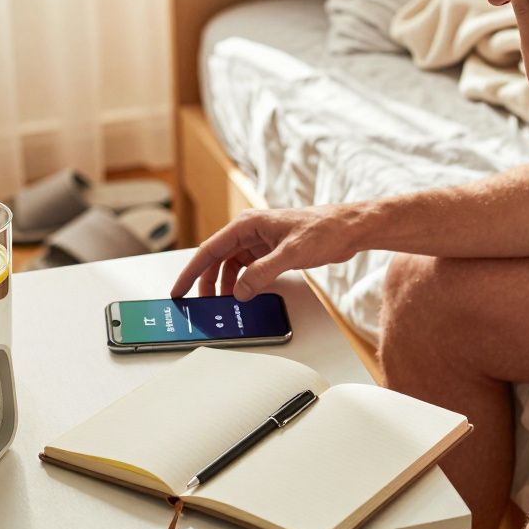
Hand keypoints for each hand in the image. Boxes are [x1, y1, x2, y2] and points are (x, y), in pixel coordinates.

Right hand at [170, 205, 363, 300]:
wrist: (349, 228)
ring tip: (223, 304)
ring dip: (226, 285)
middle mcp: (249, 231)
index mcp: (247, 224)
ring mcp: (260, 241)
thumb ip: (262, 273)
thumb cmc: (324, 229)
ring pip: (232, 266)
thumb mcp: (290, 254)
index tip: (179, 289)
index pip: (209, 250)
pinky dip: (243, 283)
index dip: (191, 272)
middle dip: (207, 282)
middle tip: (201, 305)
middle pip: (217, 259)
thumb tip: (240, 291)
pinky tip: (244, 295)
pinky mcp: (271, 251)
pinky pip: (248, 269)